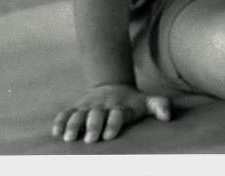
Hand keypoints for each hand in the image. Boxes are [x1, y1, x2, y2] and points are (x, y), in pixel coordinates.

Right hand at [52, 83, 170, 143]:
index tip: (109, 136)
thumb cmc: (131, 101)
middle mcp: (103, 106)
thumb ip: (159, 105)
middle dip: (93, 126)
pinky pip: (65, 113)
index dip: (113, 123)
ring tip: (70, 137)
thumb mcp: (147, 101)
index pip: (117, 114)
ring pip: (79, 114)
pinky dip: (60, 121)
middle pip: (96, 115)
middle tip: (90, 139)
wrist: (112, 85)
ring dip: (74, 125)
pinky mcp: (76, 107)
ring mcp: (88, 106)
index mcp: (120, 106)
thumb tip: (168, 116)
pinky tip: (56, 132)